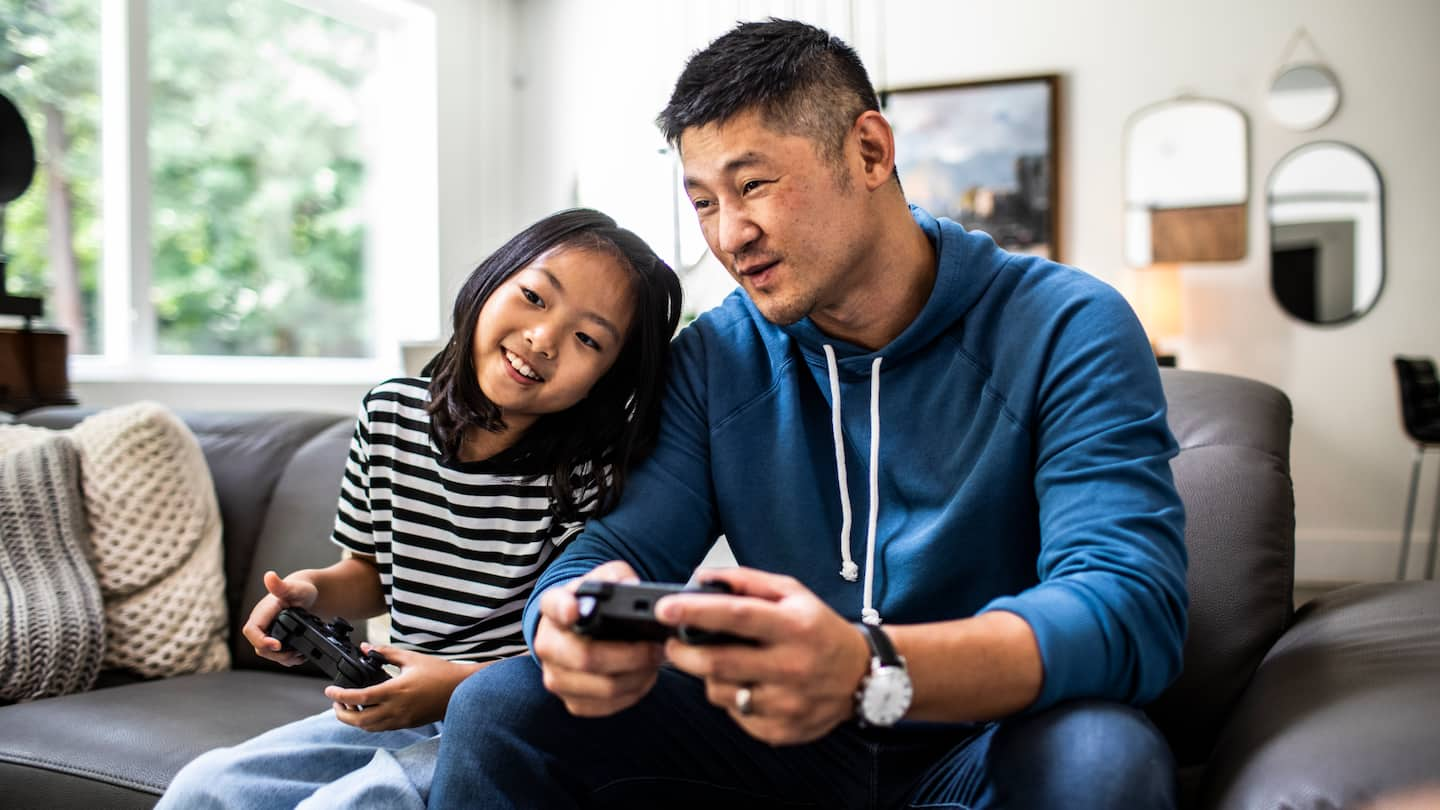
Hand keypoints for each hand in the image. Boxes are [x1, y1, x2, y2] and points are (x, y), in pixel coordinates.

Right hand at [240, 570, 319, 666]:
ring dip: (282, 658)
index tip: (278, 645)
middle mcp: (262, 624)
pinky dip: (287, 658)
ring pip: (267, 653)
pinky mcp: (276, 639)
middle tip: (294, 654)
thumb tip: (269, 576)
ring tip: (299, 655)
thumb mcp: (295, 587)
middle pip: (259, 647)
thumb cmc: (301, 589)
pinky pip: (276, 654)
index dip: (261, 641)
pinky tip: (299, 655)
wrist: (310, 596)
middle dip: (275, 654)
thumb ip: (281, 586)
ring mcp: (268, 632)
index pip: (251, 631)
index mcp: (262, 612)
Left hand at [326, 645, 483, 731]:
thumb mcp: (411, 658)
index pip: (359, 698)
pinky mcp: (407, 724)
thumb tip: (366, 647)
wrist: (460, 690)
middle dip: (342, 714)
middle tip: (336, 702)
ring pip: (369, 727)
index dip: (340, 696)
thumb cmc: (439, 673)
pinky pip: (381, 728)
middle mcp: (396, 710)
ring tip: (351, 705)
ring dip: (355, 720)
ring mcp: (401, 720)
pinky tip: (370, 709)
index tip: (329, 691)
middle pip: (359, 721)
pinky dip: (370, 722)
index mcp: (395, 691)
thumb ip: (385, 653)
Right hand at [532, 561, 666, 716]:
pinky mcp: (572, 701)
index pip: (554, 605)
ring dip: (638, 676)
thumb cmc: (599, 603)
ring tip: (656, 661)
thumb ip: (617, 577)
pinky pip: (608, 705)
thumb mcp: (609, 578)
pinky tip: (644, 676)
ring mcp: (556, 677)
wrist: (585, 632)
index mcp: (554, 606)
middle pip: (586, 657)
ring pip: (604, 687)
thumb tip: (631, 587)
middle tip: (656, 648)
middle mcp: (547, 644)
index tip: (574, 610)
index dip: (563, 609)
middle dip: (631, 655)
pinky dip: (634, 692)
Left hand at [657, 567, 870, 744]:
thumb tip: (701, 578)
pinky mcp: (781, 731)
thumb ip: (747, 581)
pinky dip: (732, 698)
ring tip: (723, 663)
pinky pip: (735, 714)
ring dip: (709, 676)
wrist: (861, 677)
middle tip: (672, 643)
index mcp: (795, 627)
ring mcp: (787, 704)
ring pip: (721, 692)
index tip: (665, 608)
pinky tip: (749, 685)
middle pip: (719, 663)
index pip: (738, 616)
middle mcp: (793, 667)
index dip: (697, 612)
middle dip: (683, 652)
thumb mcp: (793, 593)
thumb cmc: (819, 629)